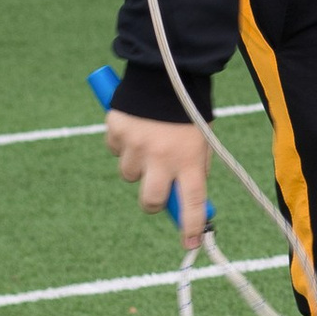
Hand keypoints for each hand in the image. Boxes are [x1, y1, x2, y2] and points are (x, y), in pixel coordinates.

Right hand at [102, 107, 212, 242]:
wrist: (167, 71)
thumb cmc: (188, 111)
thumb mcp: (200, 140)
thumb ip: (194, 168)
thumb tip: (182, 202)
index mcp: (190, 158)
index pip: (192, 203)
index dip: (191, 227)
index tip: (191, 244)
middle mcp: (162, 156)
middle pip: (150, 201)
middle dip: (152, 201)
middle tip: (156, 189)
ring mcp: (136, 145)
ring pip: (129, 174)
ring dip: (137, 164)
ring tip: (148, 140)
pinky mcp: (117, 131)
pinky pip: (115, 149)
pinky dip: (122, 143)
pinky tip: (135, 125)